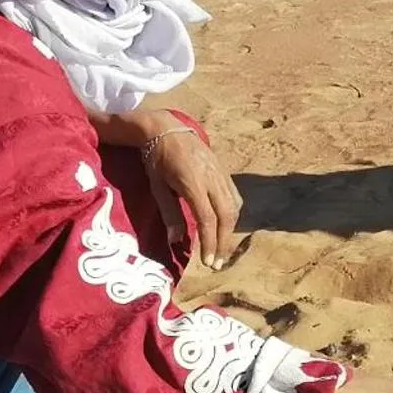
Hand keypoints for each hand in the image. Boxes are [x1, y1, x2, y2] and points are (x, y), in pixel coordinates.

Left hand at [143, 122, 241, 269]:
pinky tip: (226, 226)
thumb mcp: (157, 185)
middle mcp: (211, 178)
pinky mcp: (224, 172)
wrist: (169, 129)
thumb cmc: (157, 158)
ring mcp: (221, 174)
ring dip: (230, 231)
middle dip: (223, 242)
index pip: (207, 217)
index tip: (207, 261)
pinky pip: (235, 197)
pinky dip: (233, 215)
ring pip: (234, 207)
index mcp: (193, 182)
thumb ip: (168, 212)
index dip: (209, 241)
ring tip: (221, 249)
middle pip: (226, 215)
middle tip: (217, 262)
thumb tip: (175, 241)